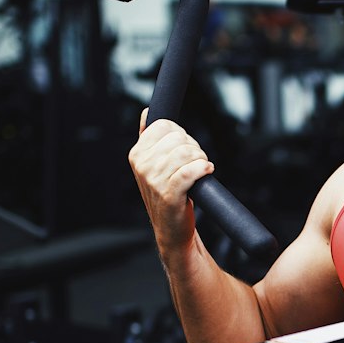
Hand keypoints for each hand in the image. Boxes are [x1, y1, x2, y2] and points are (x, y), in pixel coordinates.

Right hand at [129, 109, 213, 259]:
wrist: (172, 229)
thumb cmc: (167, 195)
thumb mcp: (153, 165)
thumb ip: (149, 138)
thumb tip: (148, 112)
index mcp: (137, 154)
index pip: (164, 125)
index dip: (181, 134)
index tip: (185, 148)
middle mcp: (142, 166)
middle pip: (178, 137)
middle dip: (193, 147)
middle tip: (196, 162)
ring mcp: (154, 181)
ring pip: (186, 153)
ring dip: (200, 159)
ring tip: (201, 169)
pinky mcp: (169, 195)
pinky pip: (190, 171)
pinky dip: (202, 169)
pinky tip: (207, 171)